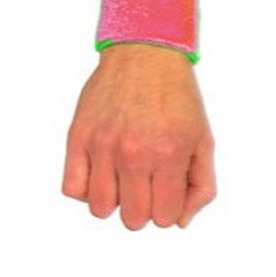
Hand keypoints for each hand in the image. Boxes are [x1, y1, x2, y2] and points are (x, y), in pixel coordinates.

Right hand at [61, 44, 217, 228]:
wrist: (145, 54)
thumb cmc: (177, 98)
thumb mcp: (203, 140)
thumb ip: (201, 186)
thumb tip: (180, 222)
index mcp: (169, 154)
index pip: (164, 217)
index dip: (168, 210)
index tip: (167, 190)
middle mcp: (133, 152)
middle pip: (133, 219)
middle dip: (143, 209)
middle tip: (146, 185)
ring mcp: (102, 145)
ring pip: (100, 209)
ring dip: (114, 201)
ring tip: (122, 179)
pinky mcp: (78, 136)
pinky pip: (72, 188)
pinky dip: (86, 190)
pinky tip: (101, 173)